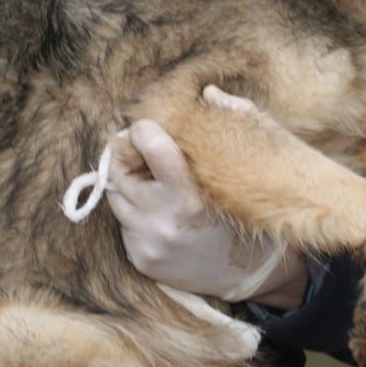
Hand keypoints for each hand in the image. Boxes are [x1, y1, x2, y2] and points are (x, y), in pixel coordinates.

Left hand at [107, 91, 307, 305]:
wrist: (249, 274)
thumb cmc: (247, 212)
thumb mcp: (247, 168)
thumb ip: (233, 122)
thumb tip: (207, 92)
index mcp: (190, 196)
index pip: (151, 148)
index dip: (142, 129)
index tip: (145, 125)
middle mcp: (164, 221)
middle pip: (119, 170)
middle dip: (126, 153)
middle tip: (136, 146)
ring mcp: (149, 243)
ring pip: (116, 196)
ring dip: (128, 182)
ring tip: (150, 178)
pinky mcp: (141, 259)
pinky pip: (124, 223)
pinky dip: (135, 211)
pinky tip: (158, 209)